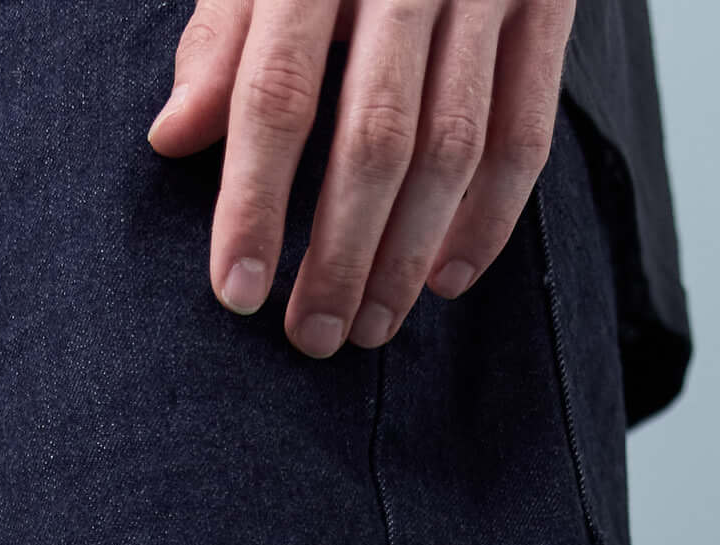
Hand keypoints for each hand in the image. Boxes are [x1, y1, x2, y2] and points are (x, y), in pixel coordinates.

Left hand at [148, 0, 573, 358]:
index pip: (277, 94)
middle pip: (375, 138)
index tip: (237, 291)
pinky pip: (524, 132)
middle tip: (312, 335)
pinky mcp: (546, 2)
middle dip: (340, 253)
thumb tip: (172, 137)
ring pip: (452, 147)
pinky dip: (489, 219)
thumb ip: (223, 39)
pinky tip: (448, 278)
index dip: (253, 201)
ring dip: (410, 254)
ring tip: (370, 324)